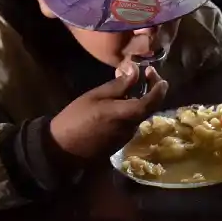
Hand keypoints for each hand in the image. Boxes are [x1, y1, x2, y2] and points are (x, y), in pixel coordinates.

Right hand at [49, 67, 168, 163]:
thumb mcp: (96, 96)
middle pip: (148, 107)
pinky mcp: (121, 141)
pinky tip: (118, 103)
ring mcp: (127, 136)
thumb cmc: (76, 118)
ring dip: (138, 100)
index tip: (155, 73)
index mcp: (126, 114)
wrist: (63, 148)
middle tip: (145, 74)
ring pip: (139, 114)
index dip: (158, 87)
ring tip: (127, 85)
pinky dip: (130, 110)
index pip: (152, 101)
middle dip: (150, 90)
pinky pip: (130, 122)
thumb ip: (119, 85)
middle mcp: (132, 127)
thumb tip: (135, 71)